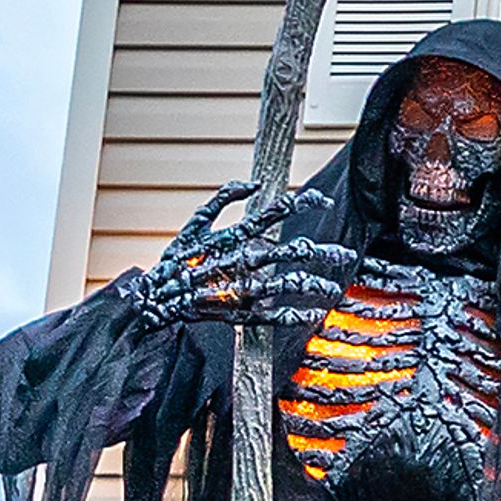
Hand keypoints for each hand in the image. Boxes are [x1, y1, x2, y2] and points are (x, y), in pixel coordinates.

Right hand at [127, 180, 352, 331]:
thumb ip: (223, 200)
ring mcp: (243, 287)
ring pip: (288, 283)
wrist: (154, 297)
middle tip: (346, 254)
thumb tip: (253, 186)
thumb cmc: (176, 260)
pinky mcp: (239, 311)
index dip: (301, 202)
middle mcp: (242, 259)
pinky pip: (273, 314)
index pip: (274, 212)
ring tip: (333, 289)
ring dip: (315, 285)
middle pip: (292, 251)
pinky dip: (294, 314)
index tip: (324, 201)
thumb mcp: (194, 223)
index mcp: (233, 236)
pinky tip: (312, 313)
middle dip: (323, 252)